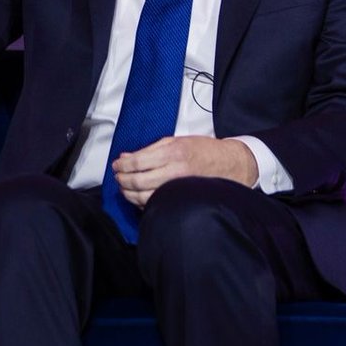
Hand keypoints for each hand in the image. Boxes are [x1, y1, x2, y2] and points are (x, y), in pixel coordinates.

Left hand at [110, 136, 258, 207]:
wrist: (230, 164)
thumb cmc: (204, 151)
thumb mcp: (176, 141)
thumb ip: (149, 150)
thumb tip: (126, 157)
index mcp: (172, 153)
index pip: (137, 162)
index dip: (121, 166)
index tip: (116, 166)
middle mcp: (174, 172)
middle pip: (137, 181)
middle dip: (122, 180)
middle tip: (117, 177)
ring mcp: (178, 188)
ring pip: (144, 197)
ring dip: (129, 193)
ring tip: (125, 187)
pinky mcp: (181, 199)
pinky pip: (156, 204)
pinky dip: (142, 202)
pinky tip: (138, 196)